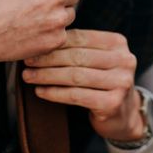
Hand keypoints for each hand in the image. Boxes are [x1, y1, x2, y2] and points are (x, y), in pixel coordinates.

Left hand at [22, 29, 144, 140]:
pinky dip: (55, 93)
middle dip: (48, 59)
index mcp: (118, 43)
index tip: (33, 47)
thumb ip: (80, 47)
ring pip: (75, 76)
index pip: (81, 38)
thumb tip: (42, 38)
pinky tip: (40, 91)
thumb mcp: (98, 59)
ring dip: (47, 76)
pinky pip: (76, 95)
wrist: (123, 114)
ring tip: (29, 76)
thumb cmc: (102, 82)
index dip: (55, 43)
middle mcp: (124, 60)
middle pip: (77, 56)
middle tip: (27, 62)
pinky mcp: (113, 103)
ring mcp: (121, 82)